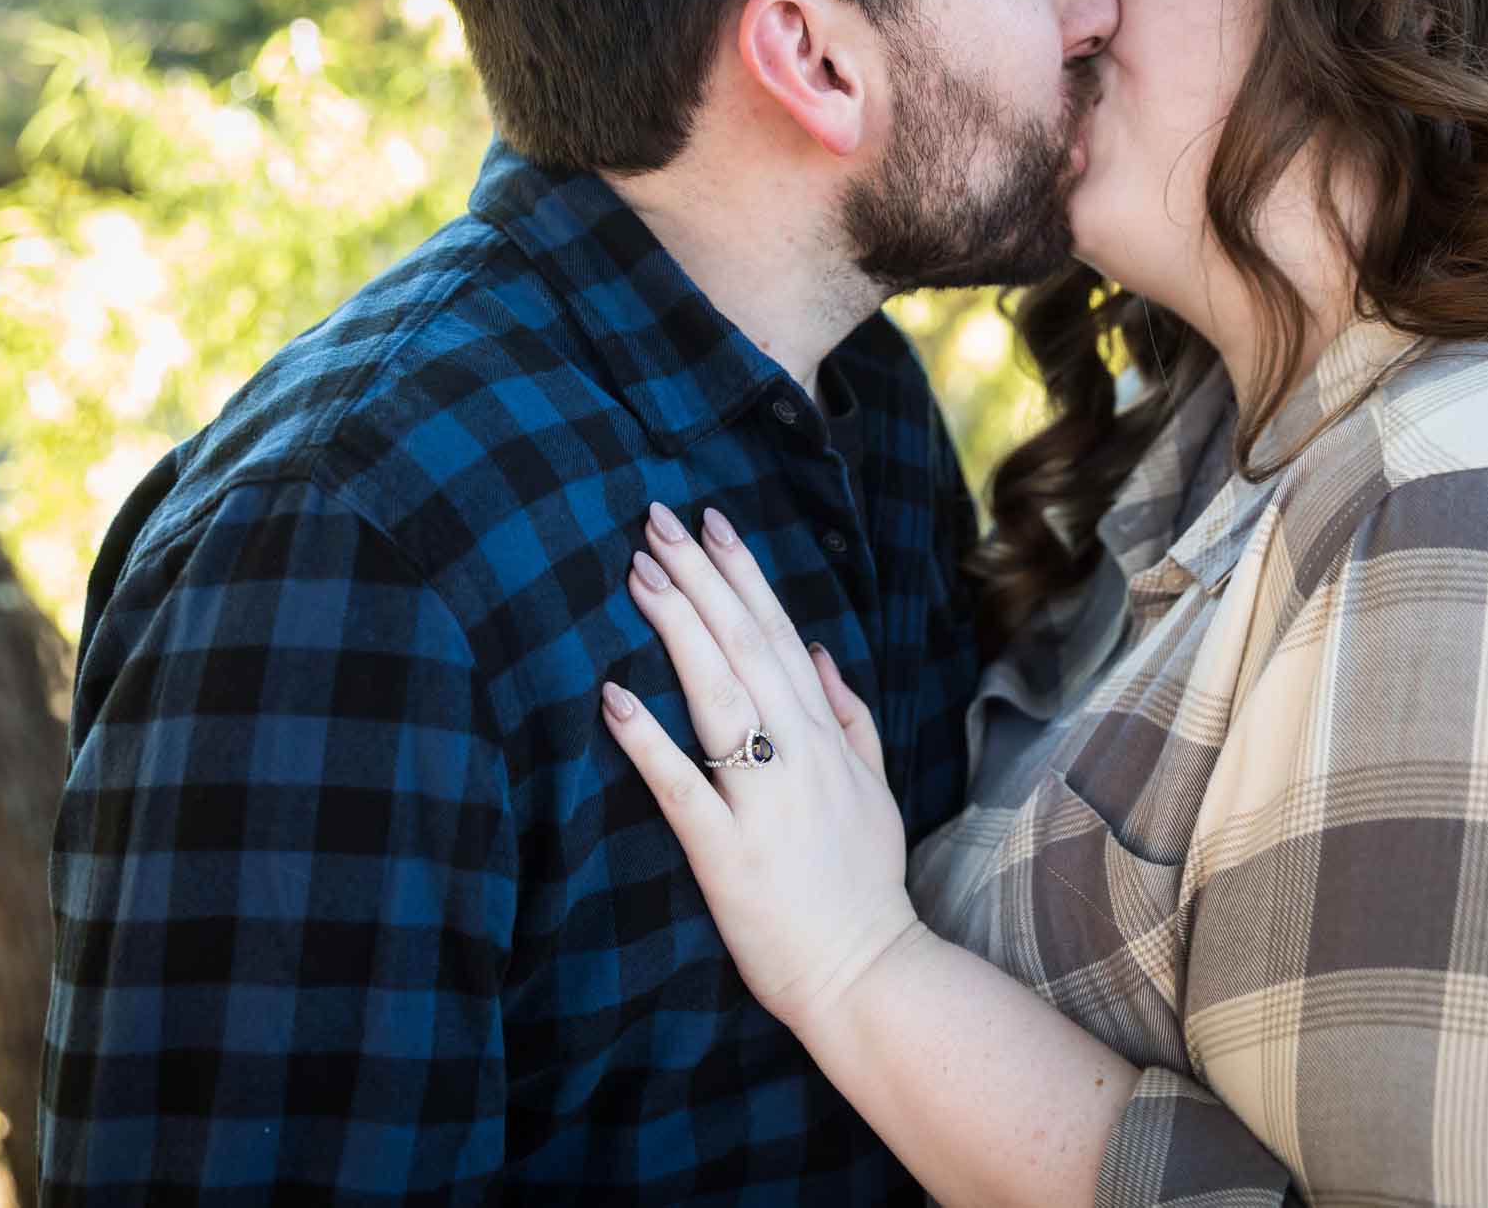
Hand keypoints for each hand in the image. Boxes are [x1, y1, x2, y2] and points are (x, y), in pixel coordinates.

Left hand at [600, 504, 920, 1032]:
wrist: (866, 969)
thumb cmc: (863, 883)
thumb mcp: (875, 787)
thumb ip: (852, 716)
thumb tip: (820, 650)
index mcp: (826, 737)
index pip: (779, 635)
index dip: (743, 575)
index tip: (711, 522)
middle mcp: (798, 755)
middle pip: (745, 647)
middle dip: (701, 577)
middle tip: (657, 519)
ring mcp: (763, 801)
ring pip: (719, 696)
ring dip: (678, 629)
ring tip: (638, 574)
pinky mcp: (727, 853)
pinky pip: (682, 786)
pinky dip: (649, 740)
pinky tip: (612, 696)